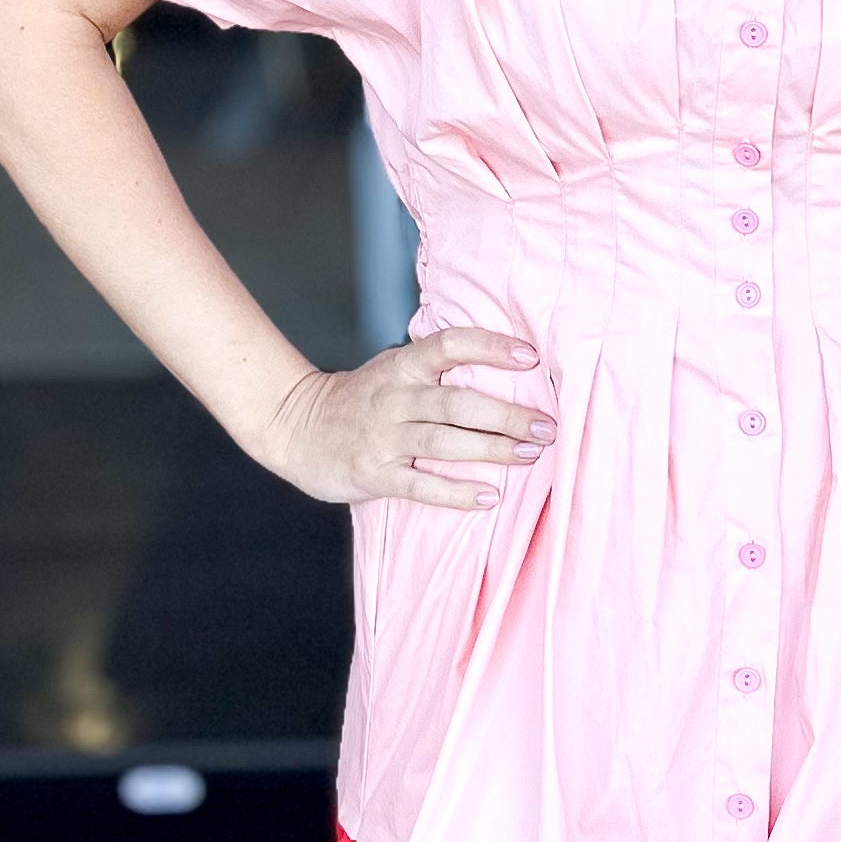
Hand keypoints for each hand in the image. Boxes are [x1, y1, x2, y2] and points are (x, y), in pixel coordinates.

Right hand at [254, 328, 552, 510]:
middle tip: (546, 426)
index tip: (531, 357)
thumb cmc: (360, 399)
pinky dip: (457, 493)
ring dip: (492, 450)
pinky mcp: (374, 474)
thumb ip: (435, 366)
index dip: (492, 348)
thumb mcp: (392, 369)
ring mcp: (383, 438)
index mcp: (402, 366)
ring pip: (444, 442)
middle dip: (506, 414)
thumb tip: (505, 363)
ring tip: (530, 455)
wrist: (294, 427)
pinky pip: (422, 486)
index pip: (450, 344)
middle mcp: (394, 398)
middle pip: (457, 402)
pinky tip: (490, 497)